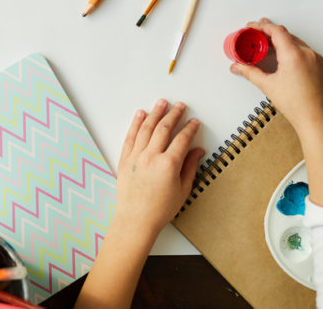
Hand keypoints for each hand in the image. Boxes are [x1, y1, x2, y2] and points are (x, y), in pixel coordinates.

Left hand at [114, 100, 202, 240]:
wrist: (136, 219)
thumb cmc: (161, 209)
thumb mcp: (183, 190)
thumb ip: (190, 167)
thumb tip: (197, 150)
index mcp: (168, 164)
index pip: (182, 139)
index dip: (190, 128)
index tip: (195, 122)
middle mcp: (151, 156)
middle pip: (164, 128)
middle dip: (173, 114)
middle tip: (180, 106)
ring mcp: (136, 156)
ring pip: (146, 128)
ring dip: (155, 113)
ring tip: (161, 103)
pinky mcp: (125, 159)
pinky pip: (130, 136)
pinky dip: (135, 123)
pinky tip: (140, 114)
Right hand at [229, 18, 322, 135]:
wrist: (318, 120)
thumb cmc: (298, 106)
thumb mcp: (268, 86)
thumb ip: (250, 72)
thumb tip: (238, 67)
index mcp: (294, 55)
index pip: (277, 31)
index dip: (262, 26)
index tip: (252, 27)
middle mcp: (307, 54)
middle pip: (286, 34)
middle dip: (270, 32)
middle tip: (256, 35)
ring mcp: (316, 59)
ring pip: (296, 42)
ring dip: (281, 40)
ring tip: (268, 46)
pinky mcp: (321, 66)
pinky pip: (305, 50)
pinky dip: (292, 49)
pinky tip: (284, 57)